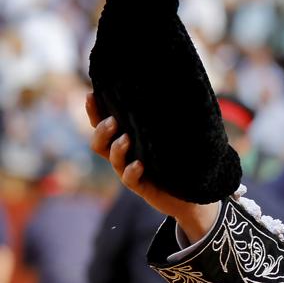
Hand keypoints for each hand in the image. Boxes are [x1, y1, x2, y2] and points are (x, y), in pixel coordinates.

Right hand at [86, 93, 219, 239]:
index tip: (92, 95)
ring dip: (117, 148)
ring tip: (127, 139)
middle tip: (114, 121)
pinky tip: (139, 164)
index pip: (102, 124)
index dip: (94, 111)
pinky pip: (130, 179)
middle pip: (99, 143)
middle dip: (102, 130)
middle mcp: (123, 156)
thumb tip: (172, 90)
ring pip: (113, 159)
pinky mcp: (141, 187)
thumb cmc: (180, 159)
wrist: (191, 192)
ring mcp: (129, 171)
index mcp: (126, 139)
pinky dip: (132, 171)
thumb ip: (165, 118)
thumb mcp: (171, 135)